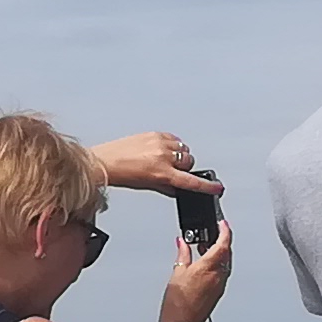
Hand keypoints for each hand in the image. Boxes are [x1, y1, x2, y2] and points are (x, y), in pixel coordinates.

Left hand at [84, 130, 203, 193]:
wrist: (104, 161)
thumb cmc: (121, 175)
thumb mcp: (147, 185)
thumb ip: (167, 186)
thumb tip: (179, 187)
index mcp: (161, 173)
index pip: (190, 182)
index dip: (206, 186)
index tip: (217, 188)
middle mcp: (162, 157)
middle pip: (189, 162)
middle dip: (184, 168)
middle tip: (172, 171)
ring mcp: (159, 143)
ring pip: (183, 150)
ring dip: (178, 155)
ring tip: (163, 160)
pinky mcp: (154, 134)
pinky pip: (173, 139)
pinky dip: (171, 145)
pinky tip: (159, 150)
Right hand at [157, 220, 233, 321]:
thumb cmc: (178, 302)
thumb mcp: (177, 271)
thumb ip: (183, 254)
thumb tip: (182, 243)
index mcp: (210, 266)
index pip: (223, 243)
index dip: (225, 230)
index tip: (222, 223)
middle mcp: (219, 275)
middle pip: (226, 253)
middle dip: (221, 241)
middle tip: (213, 233)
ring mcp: (220, 285)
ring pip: (225, 263)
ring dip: (218, 254)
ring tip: (205, 248)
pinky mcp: (217, 293)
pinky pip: (221, 274)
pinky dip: (215, 265)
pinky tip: (204, 266)